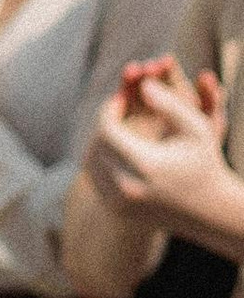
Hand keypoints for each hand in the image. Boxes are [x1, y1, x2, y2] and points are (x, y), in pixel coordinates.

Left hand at [86, 59, 243, 248]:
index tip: (121, 97)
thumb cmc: (205, 162)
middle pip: (95, 146)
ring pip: (89, 164)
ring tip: (115, 126)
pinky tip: (115, 146)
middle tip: (116, 110)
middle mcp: (127, 187)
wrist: (208, 210)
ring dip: (98, 141)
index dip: (110, 109)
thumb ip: (169, 103)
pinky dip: (100, 161)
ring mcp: (118, 203)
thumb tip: (143, 85)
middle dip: (103, 124)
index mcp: (145, 164)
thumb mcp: (196, 128)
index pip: (107, 129)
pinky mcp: (116, 212)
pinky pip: (95, 180)